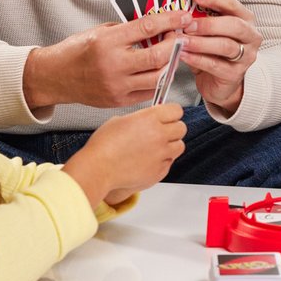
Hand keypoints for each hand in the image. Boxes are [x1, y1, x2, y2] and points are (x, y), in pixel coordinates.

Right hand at [24, 13, 191, 108]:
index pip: (147, 27)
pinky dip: (158, 80)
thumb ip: (127, 30)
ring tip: (172, 54)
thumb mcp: (100, 32)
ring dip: (170, 64)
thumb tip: (156, 24)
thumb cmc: (76, 51)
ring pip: (158, 77)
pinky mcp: (118, 100)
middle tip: (181, 36)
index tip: (183, 16)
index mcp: (108, 42)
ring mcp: (116, 85)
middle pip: (157, 55)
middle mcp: (113, 65)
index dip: (169, 20)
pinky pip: (149, 91)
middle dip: (175, 44)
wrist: (55, 77)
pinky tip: (158, 70)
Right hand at [62, 103, 186, 206]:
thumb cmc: (103, 146)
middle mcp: (159, 135)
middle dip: (173, 129)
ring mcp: (161, 154)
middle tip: (163, 132)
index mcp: (150, 118)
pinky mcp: (160, 170)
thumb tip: (147, 120)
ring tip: (157, 148)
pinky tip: (149, 160)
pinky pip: (169, 163)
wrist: (98, 168)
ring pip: (179, 146)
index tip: (168, 116)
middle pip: (181, 128)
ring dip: (171, 146)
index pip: (176, 110)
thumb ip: (140, 119)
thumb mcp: (120, 120)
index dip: (171, 113)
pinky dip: (162, 161)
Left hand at [180, 0, 262, 113]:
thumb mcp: (208, 32)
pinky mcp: (235, 74)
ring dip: (201, 42)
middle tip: (188, 24)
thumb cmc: (213, 51)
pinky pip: (216, 65)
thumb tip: (179, 10)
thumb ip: (200, 19)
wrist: (219, 81)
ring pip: (225, 46)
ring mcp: (246, 56)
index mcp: (245, 19)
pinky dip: (197, 59)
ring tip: (182, 41)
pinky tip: (183, 55)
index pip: (232, 4)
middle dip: (209, 24)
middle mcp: (250, 36)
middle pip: (234, 25)